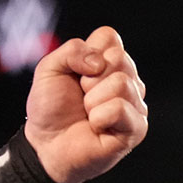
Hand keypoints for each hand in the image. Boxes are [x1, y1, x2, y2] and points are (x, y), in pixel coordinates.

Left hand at [24, 26, 147, 182]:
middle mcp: (127, 78)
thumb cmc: (50, 109)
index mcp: (109, 61)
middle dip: (89, 80)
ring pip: (121, 83)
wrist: (45, 145)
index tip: (76, 76)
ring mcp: (135, 102)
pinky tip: (96, 127)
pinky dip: (99, 117)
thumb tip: (100, 63)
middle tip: (81, 98)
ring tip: (87, 114)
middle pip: (118, 58)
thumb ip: (71, 50)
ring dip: (92, 101)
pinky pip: (120, 108)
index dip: (86, 54)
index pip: (109, 36)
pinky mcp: (137, 127)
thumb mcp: (48, 70)